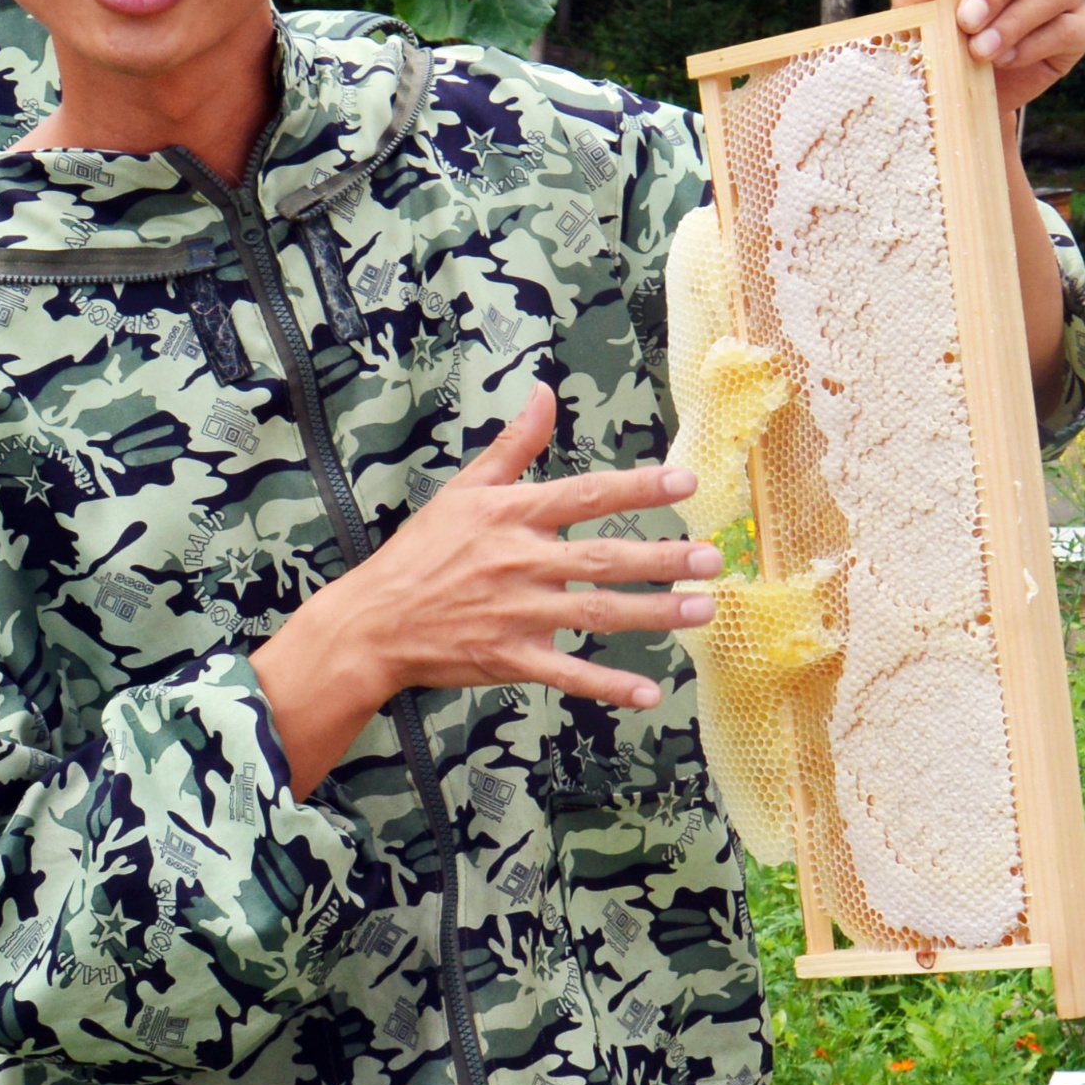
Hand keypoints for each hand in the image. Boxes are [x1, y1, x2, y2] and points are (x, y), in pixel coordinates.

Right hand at [254, 387, 720, 794]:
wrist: (374, 622)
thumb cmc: (420, 552)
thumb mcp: (463, 489)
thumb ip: (512, 445)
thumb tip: (543, 393)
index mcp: (511, 516)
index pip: (586, 495)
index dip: (638, 488)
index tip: (686, 483)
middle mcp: (520, 562)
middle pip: (603, 559)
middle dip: (662, 559)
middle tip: (711, 559)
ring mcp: (517, 613)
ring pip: (597, 613)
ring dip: (653, 614)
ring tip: (702, 611)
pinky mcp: (510, 658)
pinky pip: (568, 673)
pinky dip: (608, 685)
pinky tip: (649, 691)